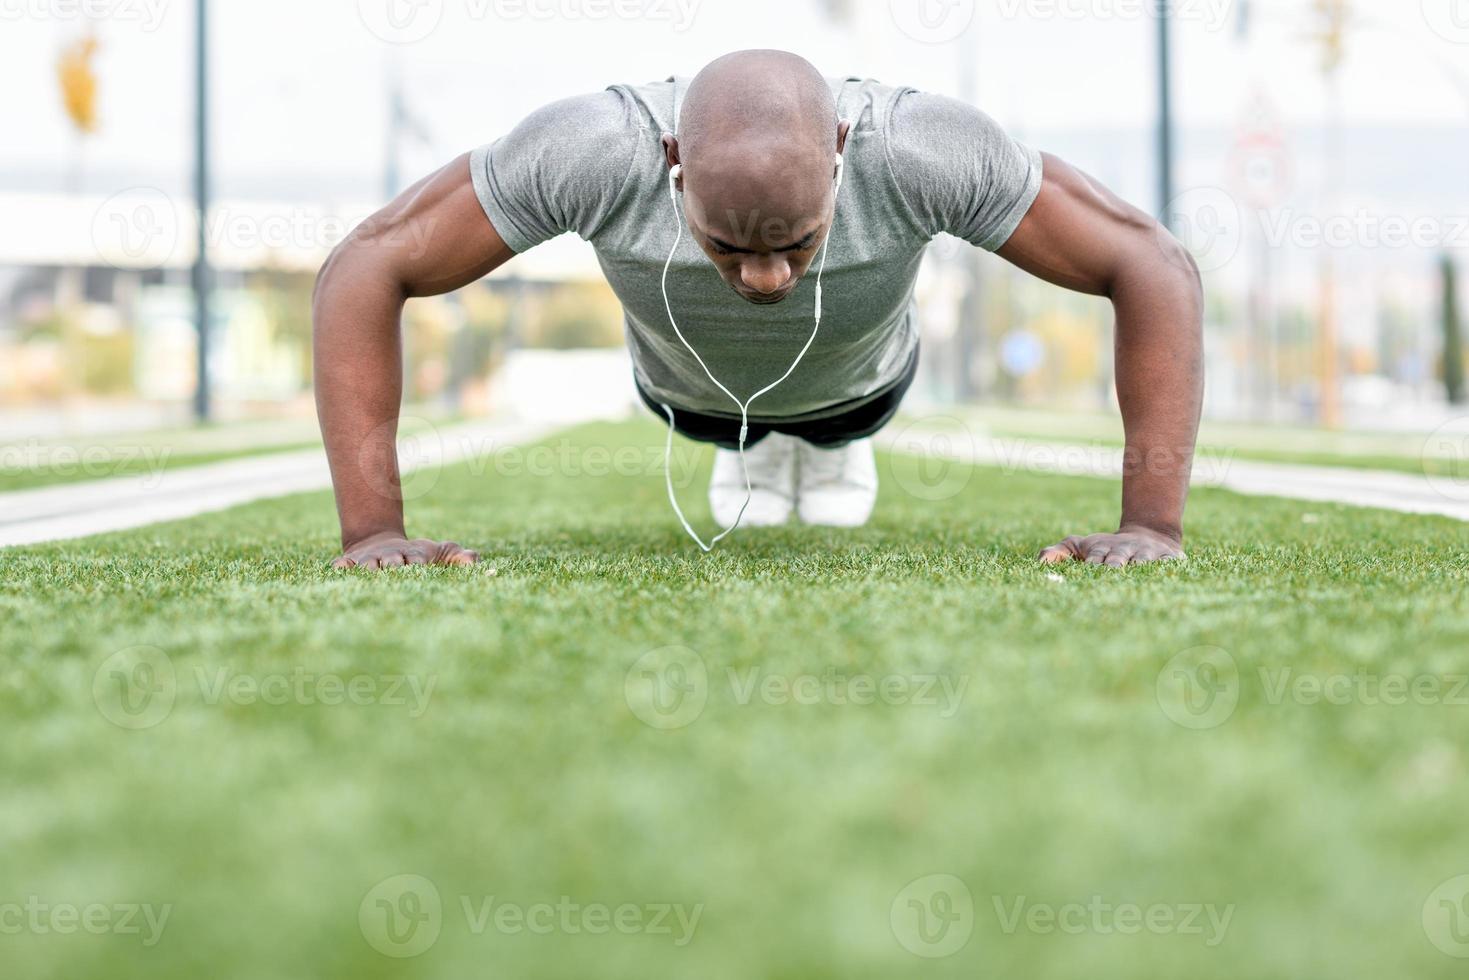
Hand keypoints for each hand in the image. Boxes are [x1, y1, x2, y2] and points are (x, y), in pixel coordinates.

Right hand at [333, 531, 478, 569]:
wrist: (381, 542)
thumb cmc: (418, 554)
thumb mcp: (440, 552)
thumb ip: (459, 556)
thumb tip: (475, 561)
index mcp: (413, 555)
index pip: (416, 559)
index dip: (418, 563)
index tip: (421, 567)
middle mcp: (390, 557)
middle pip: (392, 562)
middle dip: (394, 566)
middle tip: (396, 571)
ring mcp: (370, 559)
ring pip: (368, 565)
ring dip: (369, 569)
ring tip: (370, 574)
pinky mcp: (351, 562)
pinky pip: (342, 565)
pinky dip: (341, 567)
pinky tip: (341, 570)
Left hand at [1038, 525, 1183, 567]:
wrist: (1149, 534)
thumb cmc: (1106, 548)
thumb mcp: (1081, 545)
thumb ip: (1059, 552)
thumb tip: (1040, 562)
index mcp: (1102, 549)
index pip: (1095, 557)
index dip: (1092, 563)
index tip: (1087, 570)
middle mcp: (1125, 550)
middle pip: (1118, 559)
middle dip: (1114, 566)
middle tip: (1110, 574)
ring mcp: (1147, 554)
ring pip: (1144, 562)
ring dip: (1140, 569)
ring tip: (1136, 576)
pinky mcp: (1169, 558)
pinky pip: (1170, 563)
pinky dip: (1169, 568)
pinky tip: (1167, 577)